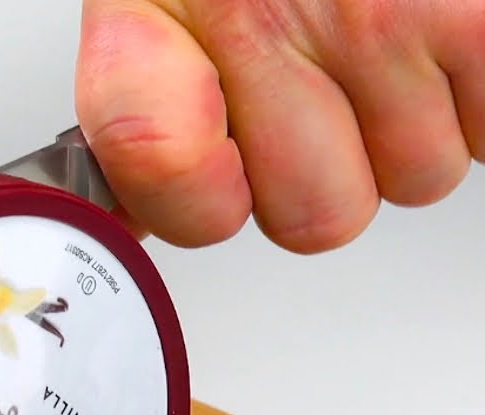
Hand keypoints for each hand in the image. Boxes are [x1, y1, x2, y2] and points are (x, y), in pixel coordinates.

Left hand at [76, 0, 481, 249]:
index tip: (212, 176)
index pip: (180, 192)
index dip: (202, 202)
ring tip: (377, 38)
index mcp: (158, 10)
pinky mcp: (478, 16)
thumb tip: (139, 214)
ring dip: (405, 124)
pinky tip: (431, 32)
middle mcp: (272, 14)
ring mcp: (386, 16)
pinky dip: (472, 94)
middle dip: (326, 168)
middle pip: (318, 217)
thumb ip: (139, 110)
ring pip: (418, 177)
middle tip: (316, 83)